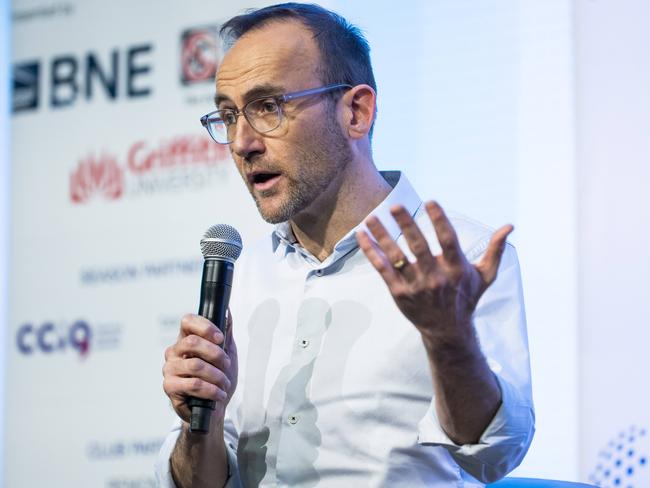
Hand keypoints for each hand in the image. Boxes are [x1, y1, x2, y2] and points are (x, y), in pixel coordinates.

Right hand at [162, 312, 237, 423]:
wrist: (214, 408)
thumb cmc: (218, 378)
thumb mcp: (227, 353)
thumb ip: (225, 333)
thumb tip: (227, 311)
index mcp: (186, 339)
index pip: (187, 321)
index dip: (205, 326)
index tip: (220, 338)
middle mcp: (174, 352)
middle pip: (192, 342)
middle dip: (216, 354)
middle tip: (226, 365)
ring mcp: (169, 369)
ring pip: (195, 365)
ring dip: (216, 375)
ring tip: (225, 383)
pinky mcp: (169, 387)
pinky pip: (193, 384)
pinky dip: (211, 389)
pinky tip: (218, 394)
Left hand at [356, 201, 512, 341]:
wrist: (448, 331)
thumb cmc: (466, 298)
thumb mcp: (485, 276)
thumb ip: (495, 250)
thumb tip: (509, 227)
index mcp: (456, 269)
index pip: (448, 241)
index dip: (439, 221)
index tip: (430, 201)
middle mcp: (435, 277)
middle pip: (419, 247)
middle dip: (407, 225)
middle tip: (396, 205)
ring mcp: (415, 286)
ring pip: (396, 256)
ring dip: (382, 236)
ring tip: (372, 217)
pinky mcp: (399, 293)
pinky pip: (382, 269)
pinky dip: (371, 252)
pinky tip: (362, 235)